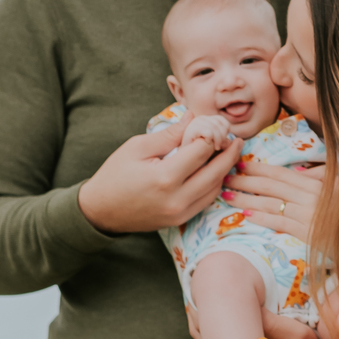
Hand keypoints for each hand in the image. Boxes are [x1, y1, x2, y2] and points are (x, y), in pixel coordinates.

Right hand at [77, 121, 243, 234]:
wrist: (100, 210)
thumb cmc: (115, 174)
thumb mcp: (138, 147)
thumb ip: (170, 134)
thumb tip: (194, 118)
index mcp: (165, 177)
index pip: (201, 151)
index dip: (212, 135)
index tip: (217, 125)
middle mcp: (177, 198)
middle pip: (216, 172)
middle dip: (229, 154)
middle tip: (237, 140)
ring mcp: (180, 213)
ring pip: (214, 189)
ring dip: (224, 171)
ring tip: (228, 154)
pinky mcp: (179, 220)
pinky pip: (205, 201)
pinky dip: (213, 185)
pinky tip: (215, 172)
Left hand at [224, 162, 324, 238]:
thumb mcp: (336, 195)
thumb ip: (317, 183)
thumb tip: (298, 174)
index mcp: (315, 185)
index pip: (281, 173)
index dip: (258, 168)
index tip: (239, 164)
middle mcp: (310, 196)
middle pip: (271, 185)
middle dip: (245, 180)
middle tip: (224, 176)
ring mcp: (308, 214)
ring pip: (270, 202)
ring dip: (246, 198)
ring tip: (226, 195)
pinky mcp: (307, 233)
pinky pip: (280, 222)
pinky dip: (262, 217)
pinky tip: (246, 215)